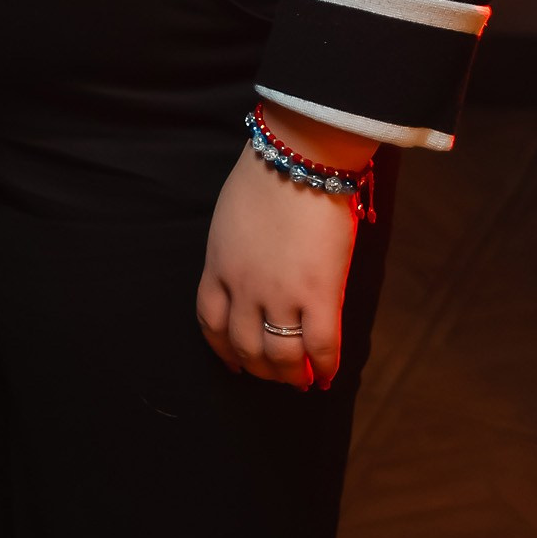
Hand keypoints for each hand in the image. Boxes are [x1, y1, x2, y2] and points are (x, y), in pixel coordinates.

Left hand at [195, 114, 370, 390]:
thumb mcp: (230, 216)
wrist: (298, 157)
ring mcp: (280, 293)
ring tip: (301, 380)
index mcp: (218, 264)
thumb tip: (251, 269)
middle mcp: (243, 287)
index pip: (209, 321)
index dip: (222, 349)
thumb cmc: (266, 174)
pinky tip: (327, 375)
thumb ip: (235, 250)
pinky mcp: (318, 293)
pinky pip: (320, 346)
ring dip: (289, 375)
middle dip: (260, 369)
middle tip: (276, 374)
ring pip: (280, 356)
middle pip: (244, 346)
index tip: (234, 363)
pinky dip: (324, 367)